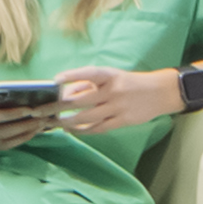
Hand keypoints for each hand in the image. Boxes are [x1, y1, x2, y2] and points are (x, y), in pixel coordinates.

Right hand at [0, 96, 47, 149]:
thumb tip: (6, 102)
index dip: (11, 113)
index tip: (29, 108)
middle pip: (1, 131)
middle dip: (23, 125)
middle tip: (42, 116)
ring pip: (4, 142)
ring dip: (25, 133)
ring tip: (42, 123)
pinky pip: (4, 146)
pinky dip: (20, 139)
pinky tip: (33, 132)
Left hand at [49, 69, 170, 133]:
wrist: (162, 93)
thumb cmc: (130, 83)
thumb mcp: (111, 77)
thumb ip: (88, 83)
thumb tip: (65, 93)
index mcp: (110, 76)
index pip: (90, 74)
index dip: (72, 76)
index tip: (55, 80)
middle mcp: (114, 91)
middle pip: (81, 100)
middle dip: (58, 106)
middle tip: (41, 111)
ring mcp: (119, 107)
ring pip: (87, 117)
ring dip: (68, 121)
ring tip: (55, 123)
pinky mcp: (124, 120)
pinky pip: (99, 127)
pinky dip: (83, 130)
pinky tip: (73, 130)